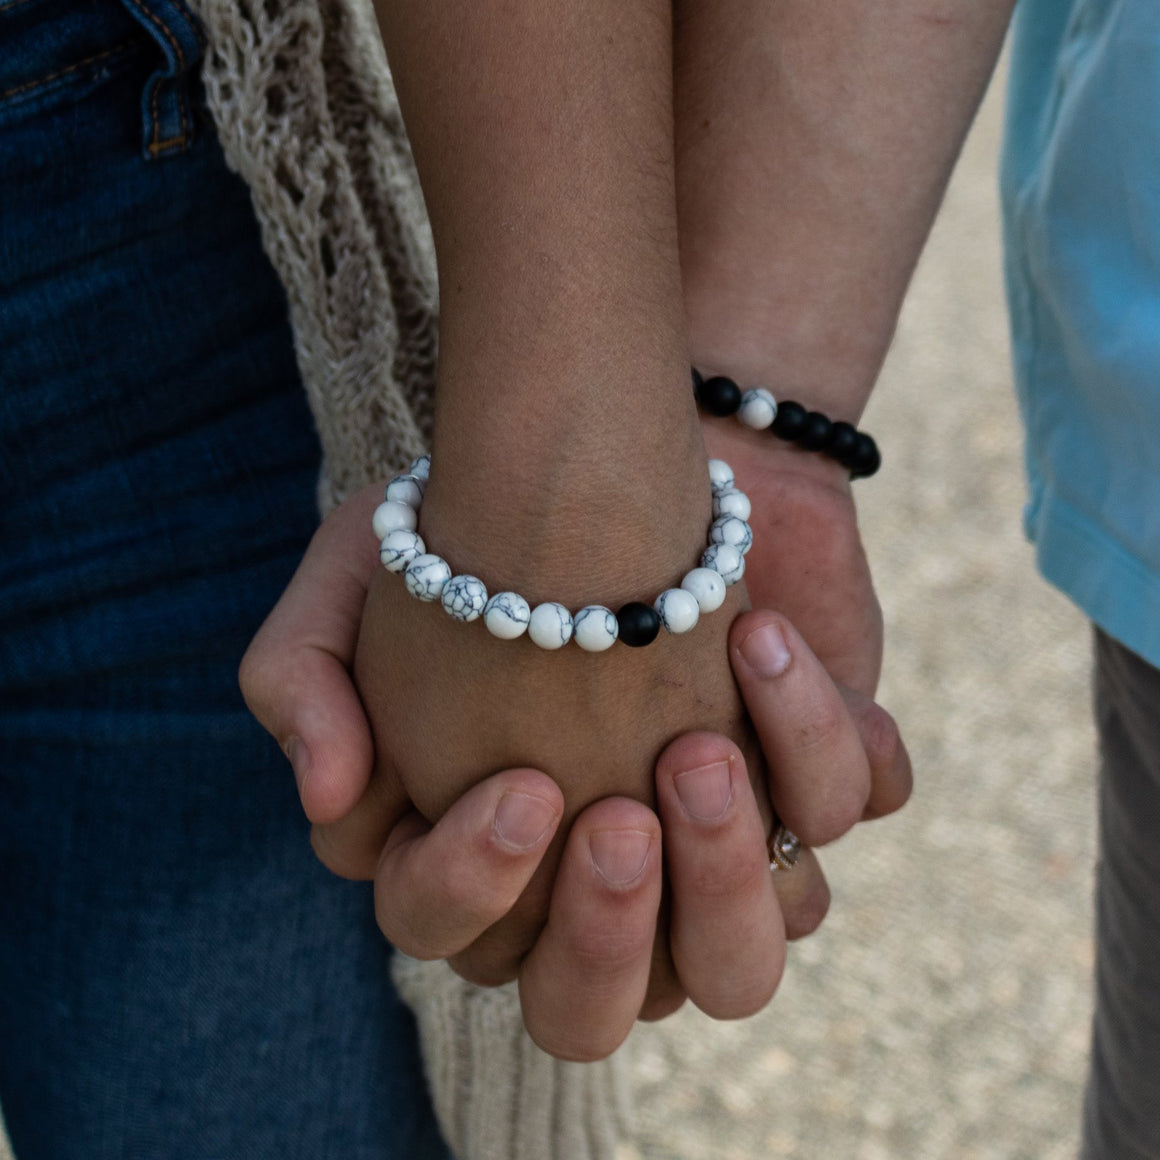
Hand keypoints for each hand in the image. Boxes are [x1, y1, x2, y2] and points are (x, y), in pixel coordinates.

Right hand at [241, 483, 906, 1057]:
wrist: (610, 445)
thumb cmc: (477, 529)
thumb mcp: (355, 574)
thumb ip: (302, 679)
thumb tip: (331, 797)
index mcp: (490, 855)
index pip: (471, 941)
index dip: (481, 889)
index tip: (523, 784)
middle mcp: (606, 875)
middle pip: (601, 1005)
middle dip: (608, 934)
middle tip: (617, 818)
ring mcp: (718, 833)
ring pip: (746, 955)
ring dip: (731, 874)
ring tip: (699, 753)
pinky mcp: (808, 762)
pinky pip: (837, 808)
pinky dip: (813, 741)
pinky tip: (759, 641)